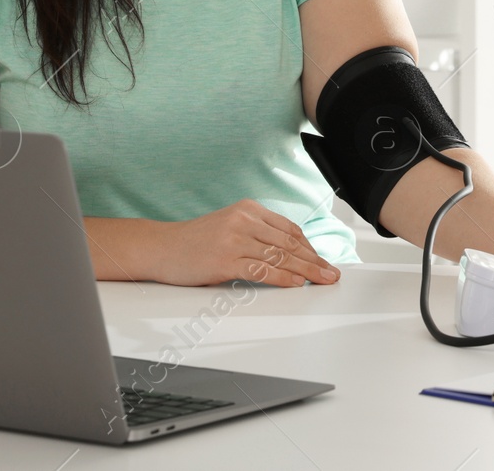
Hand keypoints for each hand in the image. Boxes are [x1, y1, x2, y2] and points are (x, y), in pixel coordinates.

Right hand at [150, 199, 340, 287]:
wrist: (161, 247)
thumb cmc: (196, 241)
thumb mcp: (230, 225)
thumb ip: (256, 232)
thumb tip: (289, 252)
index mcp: (248, 209)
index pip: (289, 228)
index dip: (309, 247)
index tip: (322, 260)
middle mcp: (244, 220)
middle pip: (289, 242)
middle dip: (314, 260)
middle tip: (332, 273)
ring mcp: (234, 239)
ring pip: (280, 256)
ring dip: (306, 271)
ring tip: (322, 280)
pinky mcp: (225, 260)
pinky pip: (262, 270)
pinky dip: (283, 278)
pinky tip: (296, 283)